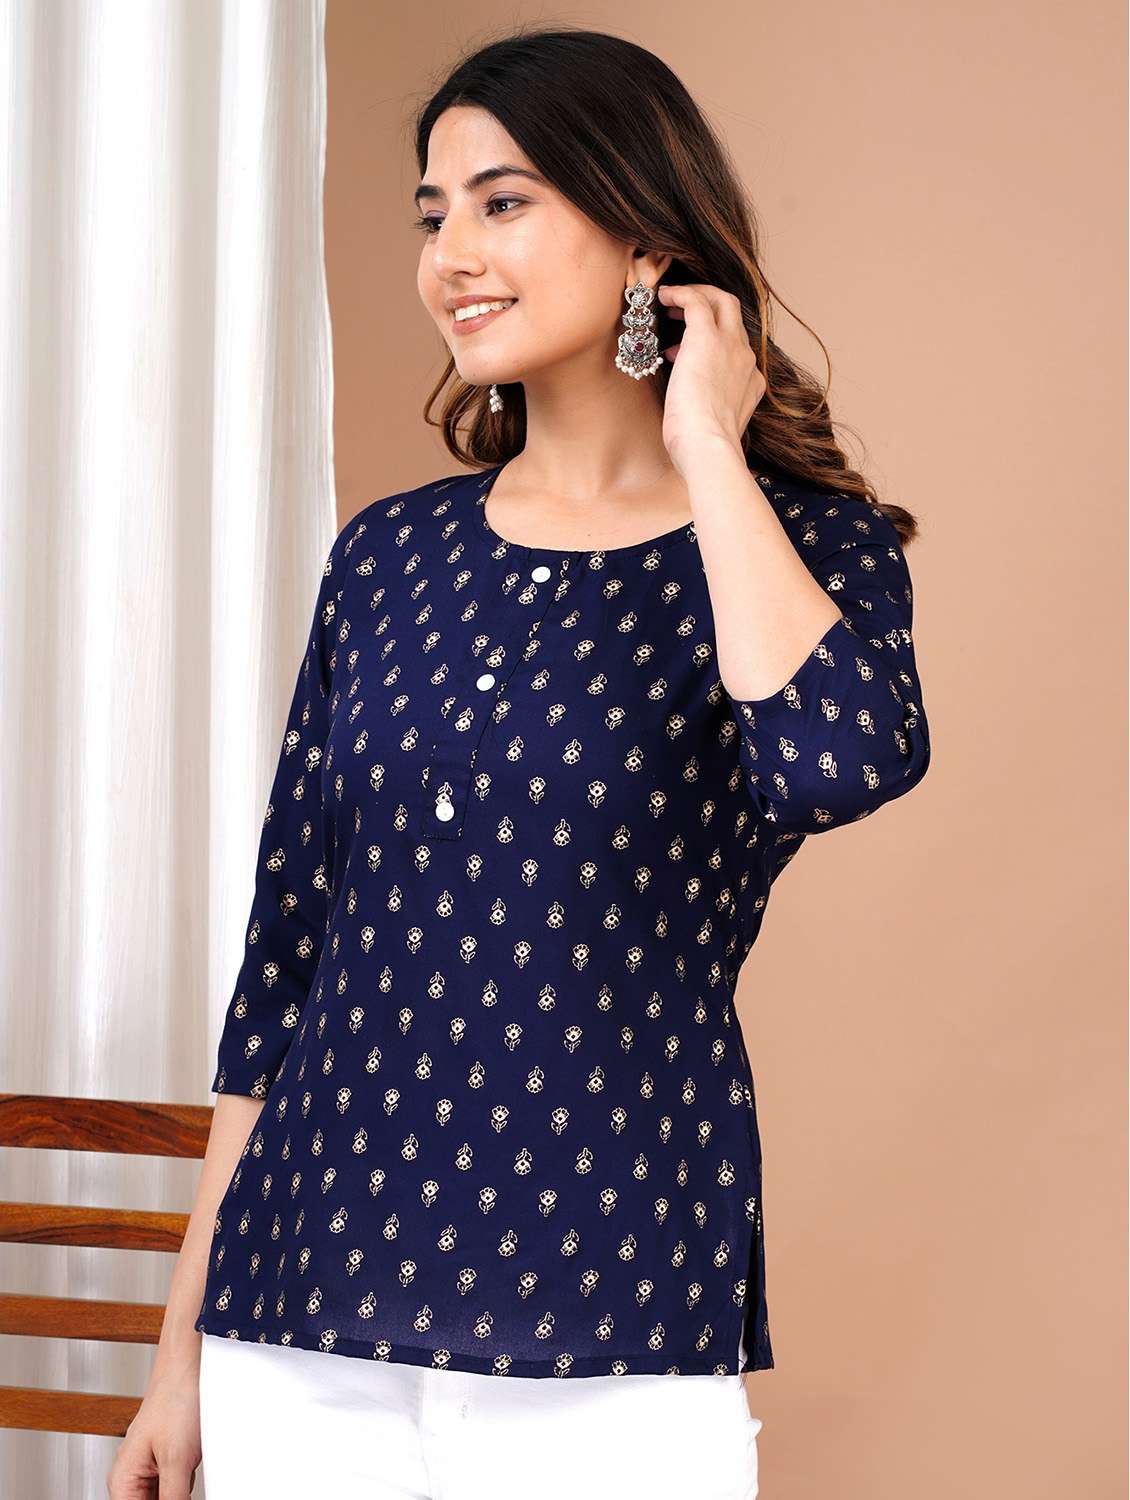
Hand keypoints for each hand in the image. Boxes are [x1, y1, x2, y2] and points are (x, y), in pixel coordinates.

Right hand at [106, 1362, 201, 1497]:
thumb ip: (173, 1499)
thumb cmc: (176, 1401)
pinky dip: (185, 1490)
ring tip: (186, 1473)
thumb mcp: (176, 1461)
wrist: (190, 1368)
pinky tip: (192, 1481)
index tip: (178, 1499)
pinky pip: (175, 1489)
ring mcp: (151, 1468)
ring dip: (178, 1497)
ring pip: (162, 1499)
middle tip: (184, 1491)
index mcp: (123, 1481)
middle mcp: (132, 1477)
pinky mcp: (169, 1461)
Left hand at [655, 283, 765, 472]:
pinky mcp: (707, 338)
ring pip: (722, 302)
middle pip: (735, 315)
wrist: (708, 449)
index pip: (736, 347)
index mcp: (750, 382)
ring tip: (670, 304)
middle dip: (710, 305)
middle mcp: (745, 359)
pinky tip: (663, 296)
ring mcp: (730, 347)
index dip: (710, 343)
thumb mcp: (712, 427)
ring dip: (696, 297)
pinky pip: (697, 301)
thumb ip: (708, 411)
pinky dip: (681, 293)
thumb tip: (691, 408)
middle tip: (682, 310)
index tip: (682, 351)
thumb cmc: (702, 450)